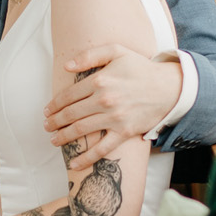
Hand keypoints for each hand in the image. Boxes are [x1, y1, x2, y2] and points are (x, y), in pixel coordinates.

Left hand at [44, 44, 183, 170]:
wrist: (169, 88)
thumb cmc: (141, 68)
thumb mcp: (117, 51)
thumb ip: (90, 55)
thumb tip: (66, 66)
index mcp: (100, 80)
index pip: (69, 95)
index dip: (54, 104)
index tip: (47, 110)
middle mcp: (104, 100)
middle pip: (71, 114)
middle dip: (55, 122)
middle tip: (47, 126)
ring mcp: (114, 118)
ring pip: (81, 130)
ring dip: (63, 137)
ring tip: (53, 140)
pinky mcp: (124, 132)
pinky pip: (102, 149)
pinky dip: (86, 158)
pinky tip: (74, 164)